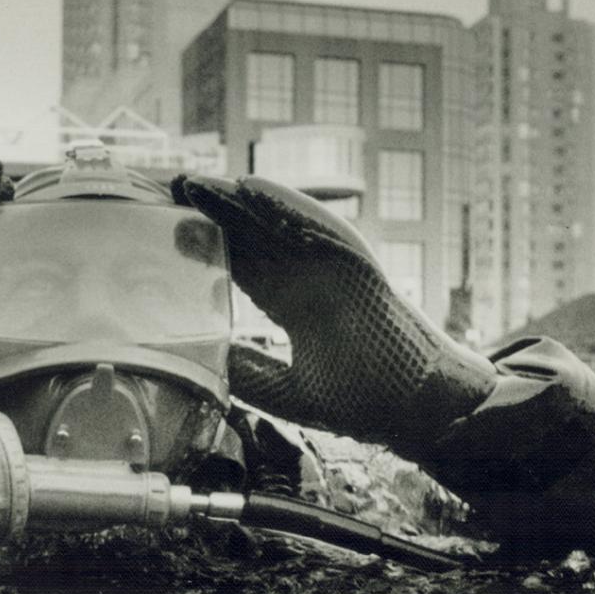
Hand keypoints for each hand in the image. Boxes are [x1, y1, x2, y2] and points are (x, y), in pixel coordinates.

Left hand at [175, 174, 492, 453]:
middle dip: (217, 211)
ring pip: (282, 224)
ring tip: (200, 181)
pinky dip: (288, 207)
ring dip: (242, 200)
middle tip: (174, 185)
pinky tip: (252, 189)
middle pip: (256, 236)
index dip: (210, 244)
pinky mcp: (362, 267)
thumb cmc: (366, 401)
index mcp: (295, 305)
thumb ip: (249, 370)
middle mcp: (312, 280)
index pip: (243, 266)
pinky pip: (322, 229)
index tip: (172, 226)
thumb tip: (203, 353)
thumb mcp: (289, 391)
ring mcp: (337, 270)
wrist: (422, 411)